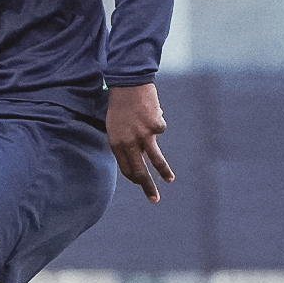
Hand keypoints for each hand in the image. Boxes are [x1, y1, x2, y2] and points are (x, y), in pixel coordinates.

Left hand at [106, 83, 174, 202]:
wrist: (128, 83)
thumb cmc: (119, 103)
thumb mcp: (114, 124)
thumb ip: (124, 141)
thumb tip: (138, 154)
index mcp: (116, 143)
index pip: (126, 168)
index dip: (134, 176)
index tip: (140, 182)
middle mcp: (129, 143)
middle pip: (140, 171)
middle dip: (147, 187)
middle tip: (153, 199)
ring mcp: (143, 136)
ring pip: (155, 159)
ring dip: (163, 172)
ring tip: (169, 180)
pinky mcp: (156, 127)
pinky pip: (159, 128)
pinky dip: (157, 120)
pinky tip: (151, 110)